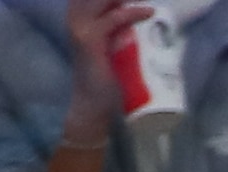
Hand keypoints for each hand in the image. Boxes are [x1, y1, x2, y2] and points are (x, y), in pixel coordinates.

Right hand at [63, 0, 146, 136]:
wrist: (94, 104)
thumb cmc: (106, 78)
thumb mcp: (113, 47)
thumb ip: (123, 32)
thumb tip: (151, 20)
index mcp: (79, 15)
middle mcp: (75, 16)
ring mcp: (80, 27)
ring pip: (105, 0)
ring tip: (149, 2)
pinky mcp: (89, 40)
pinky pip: (113, 19)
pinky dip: (133, 13)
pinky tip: (150, 11)